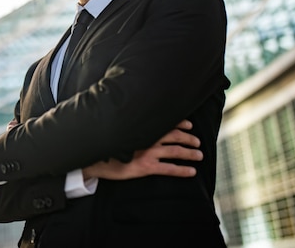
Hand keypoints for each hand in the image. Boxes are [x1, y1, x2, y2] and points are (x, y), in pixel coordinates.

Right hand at [82, 120, 201, 179]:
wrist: (95, 160)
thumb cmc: (106, 145)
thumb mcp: (119, 132)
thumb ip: (132, 127)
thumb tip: (139, 123)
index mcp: (141, 129)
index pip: (165, 123)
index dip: (180, 123)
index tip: (189, 124)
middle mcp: (147, 138)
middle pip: (174, 136)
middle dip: (189, 138)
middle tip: (197, 141)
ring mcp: (147, 153)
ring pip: (175, 151)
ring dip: (190, 153)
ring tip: (199, 155)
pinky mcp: (146, 167)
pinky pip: (169, 169)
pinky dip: (182, 170)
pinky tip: (191, 172)